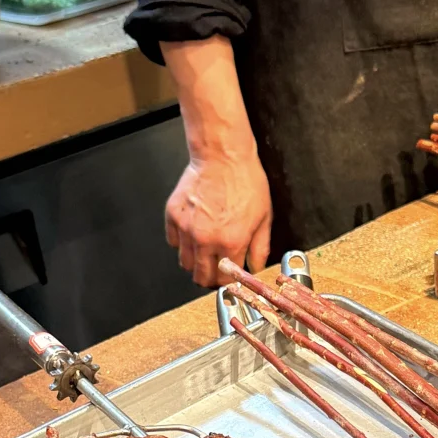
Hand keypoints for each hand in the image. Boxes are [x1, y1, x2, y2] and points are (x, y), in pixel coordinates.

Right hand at [161, 35, 272, 285]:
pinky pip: (173, 242)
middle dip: (210, 277)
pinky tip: (193, 233)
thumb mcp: (264, 217)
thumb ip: (259, 248)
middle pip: (201, 277)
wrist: (223, 156)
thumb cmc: (246, 182)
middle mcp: (206, 241)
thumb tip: (256, 267)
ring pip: (185, 263)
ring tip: (205, 251)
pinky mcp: (173, 216)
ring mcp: (186, 229)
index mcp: (231, 244)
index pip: (225, 279)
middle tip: (216, 268)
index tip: (229, 278)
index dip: (228, 281)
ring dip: (195, 262)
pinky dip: (181, 243)